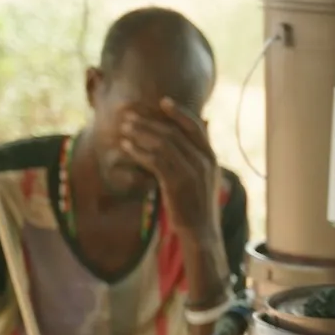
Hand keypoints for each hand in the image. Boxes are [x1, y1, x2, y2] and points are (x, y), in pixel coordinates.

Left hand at [120, 98, 219, 237]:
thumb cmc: (197, 206)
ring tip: (124, 129)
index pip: (196, 127)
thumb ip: (194, 159)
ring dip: (140, 133)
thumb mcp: (202, 179)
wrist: (202, 232)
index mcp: (211, 158)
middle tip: (130, 116)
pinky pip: (154, 160)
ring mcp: (191, 172)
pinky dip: (138, 150)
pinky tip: (126, 147)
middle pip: (174, 132)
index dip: (179, 112)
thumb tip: (180, 144)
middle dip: (150, 121)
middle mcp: (204, 162)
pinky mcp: (177, 183)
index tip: (162, 102)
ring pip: (163, 143)